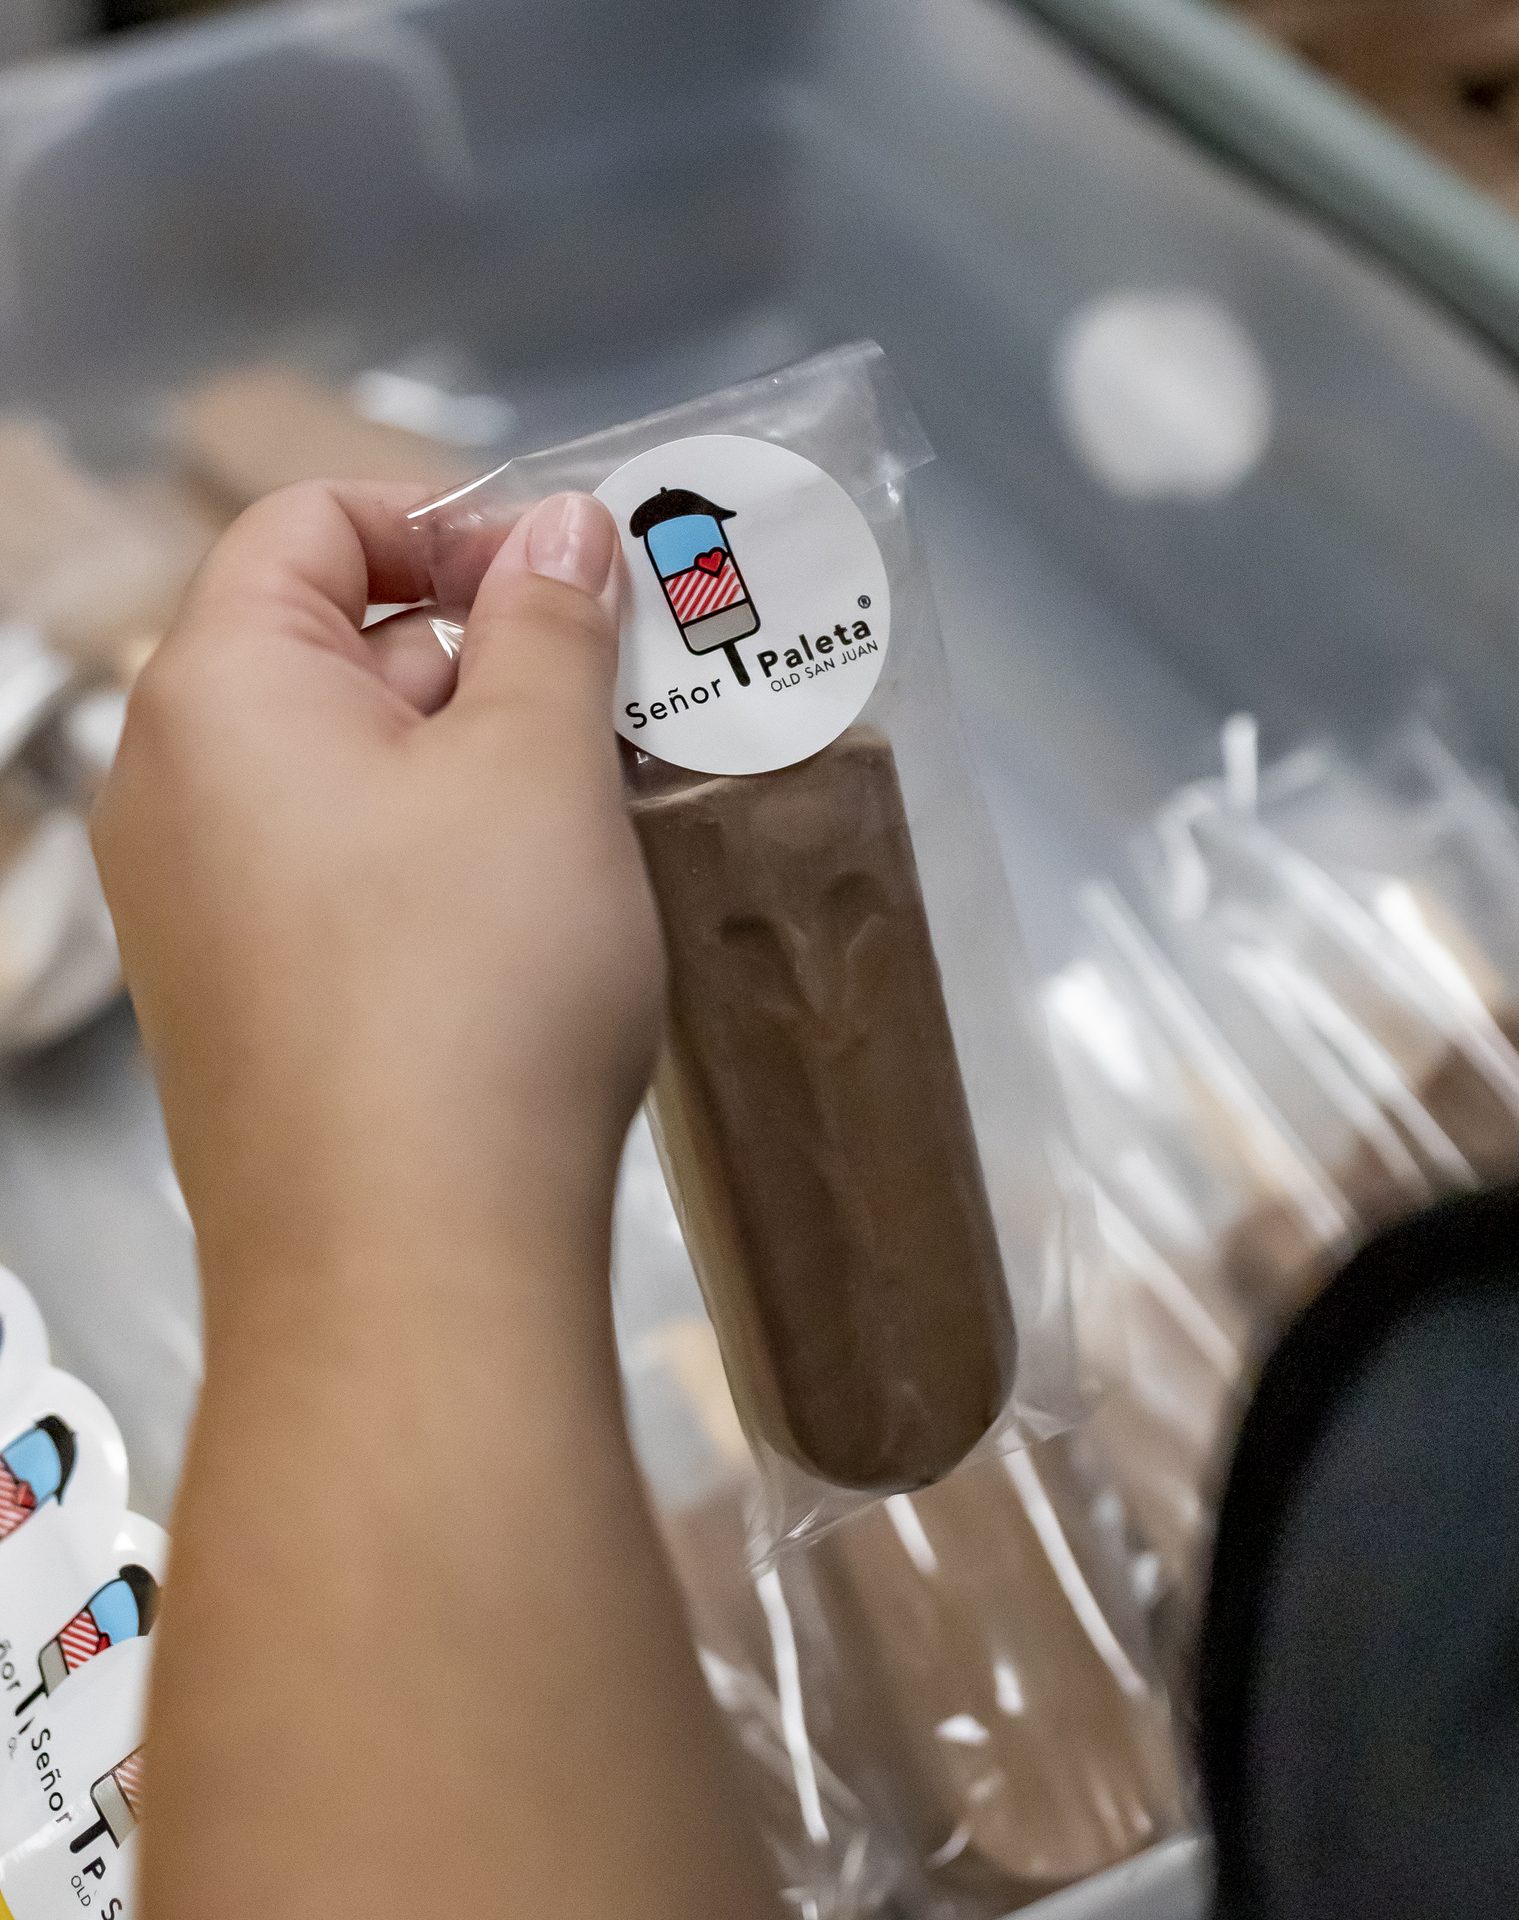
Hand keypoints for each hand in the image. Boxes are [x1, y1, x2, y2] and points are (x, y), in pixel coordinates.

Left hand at [93, 482, 663, 1312]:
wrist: (409, 1262)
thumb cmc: (472, 985)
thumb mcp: (538, 766)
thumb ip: (552, 622)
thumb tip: (567, 528)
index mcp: (215, 690)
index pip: (311, 522)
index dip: (450, 521)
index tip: (575, 577)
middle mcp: (174, 791)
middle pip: (335, 647)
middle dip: (487, 653)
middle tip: (624, 699)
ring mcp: (200, 910)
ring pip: (354, 776)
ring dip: (480, 765)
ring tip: (605, 811)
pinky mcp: (249, 1005)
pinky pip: (347, 878)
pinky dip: (443, 860)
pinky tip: (543, 915)